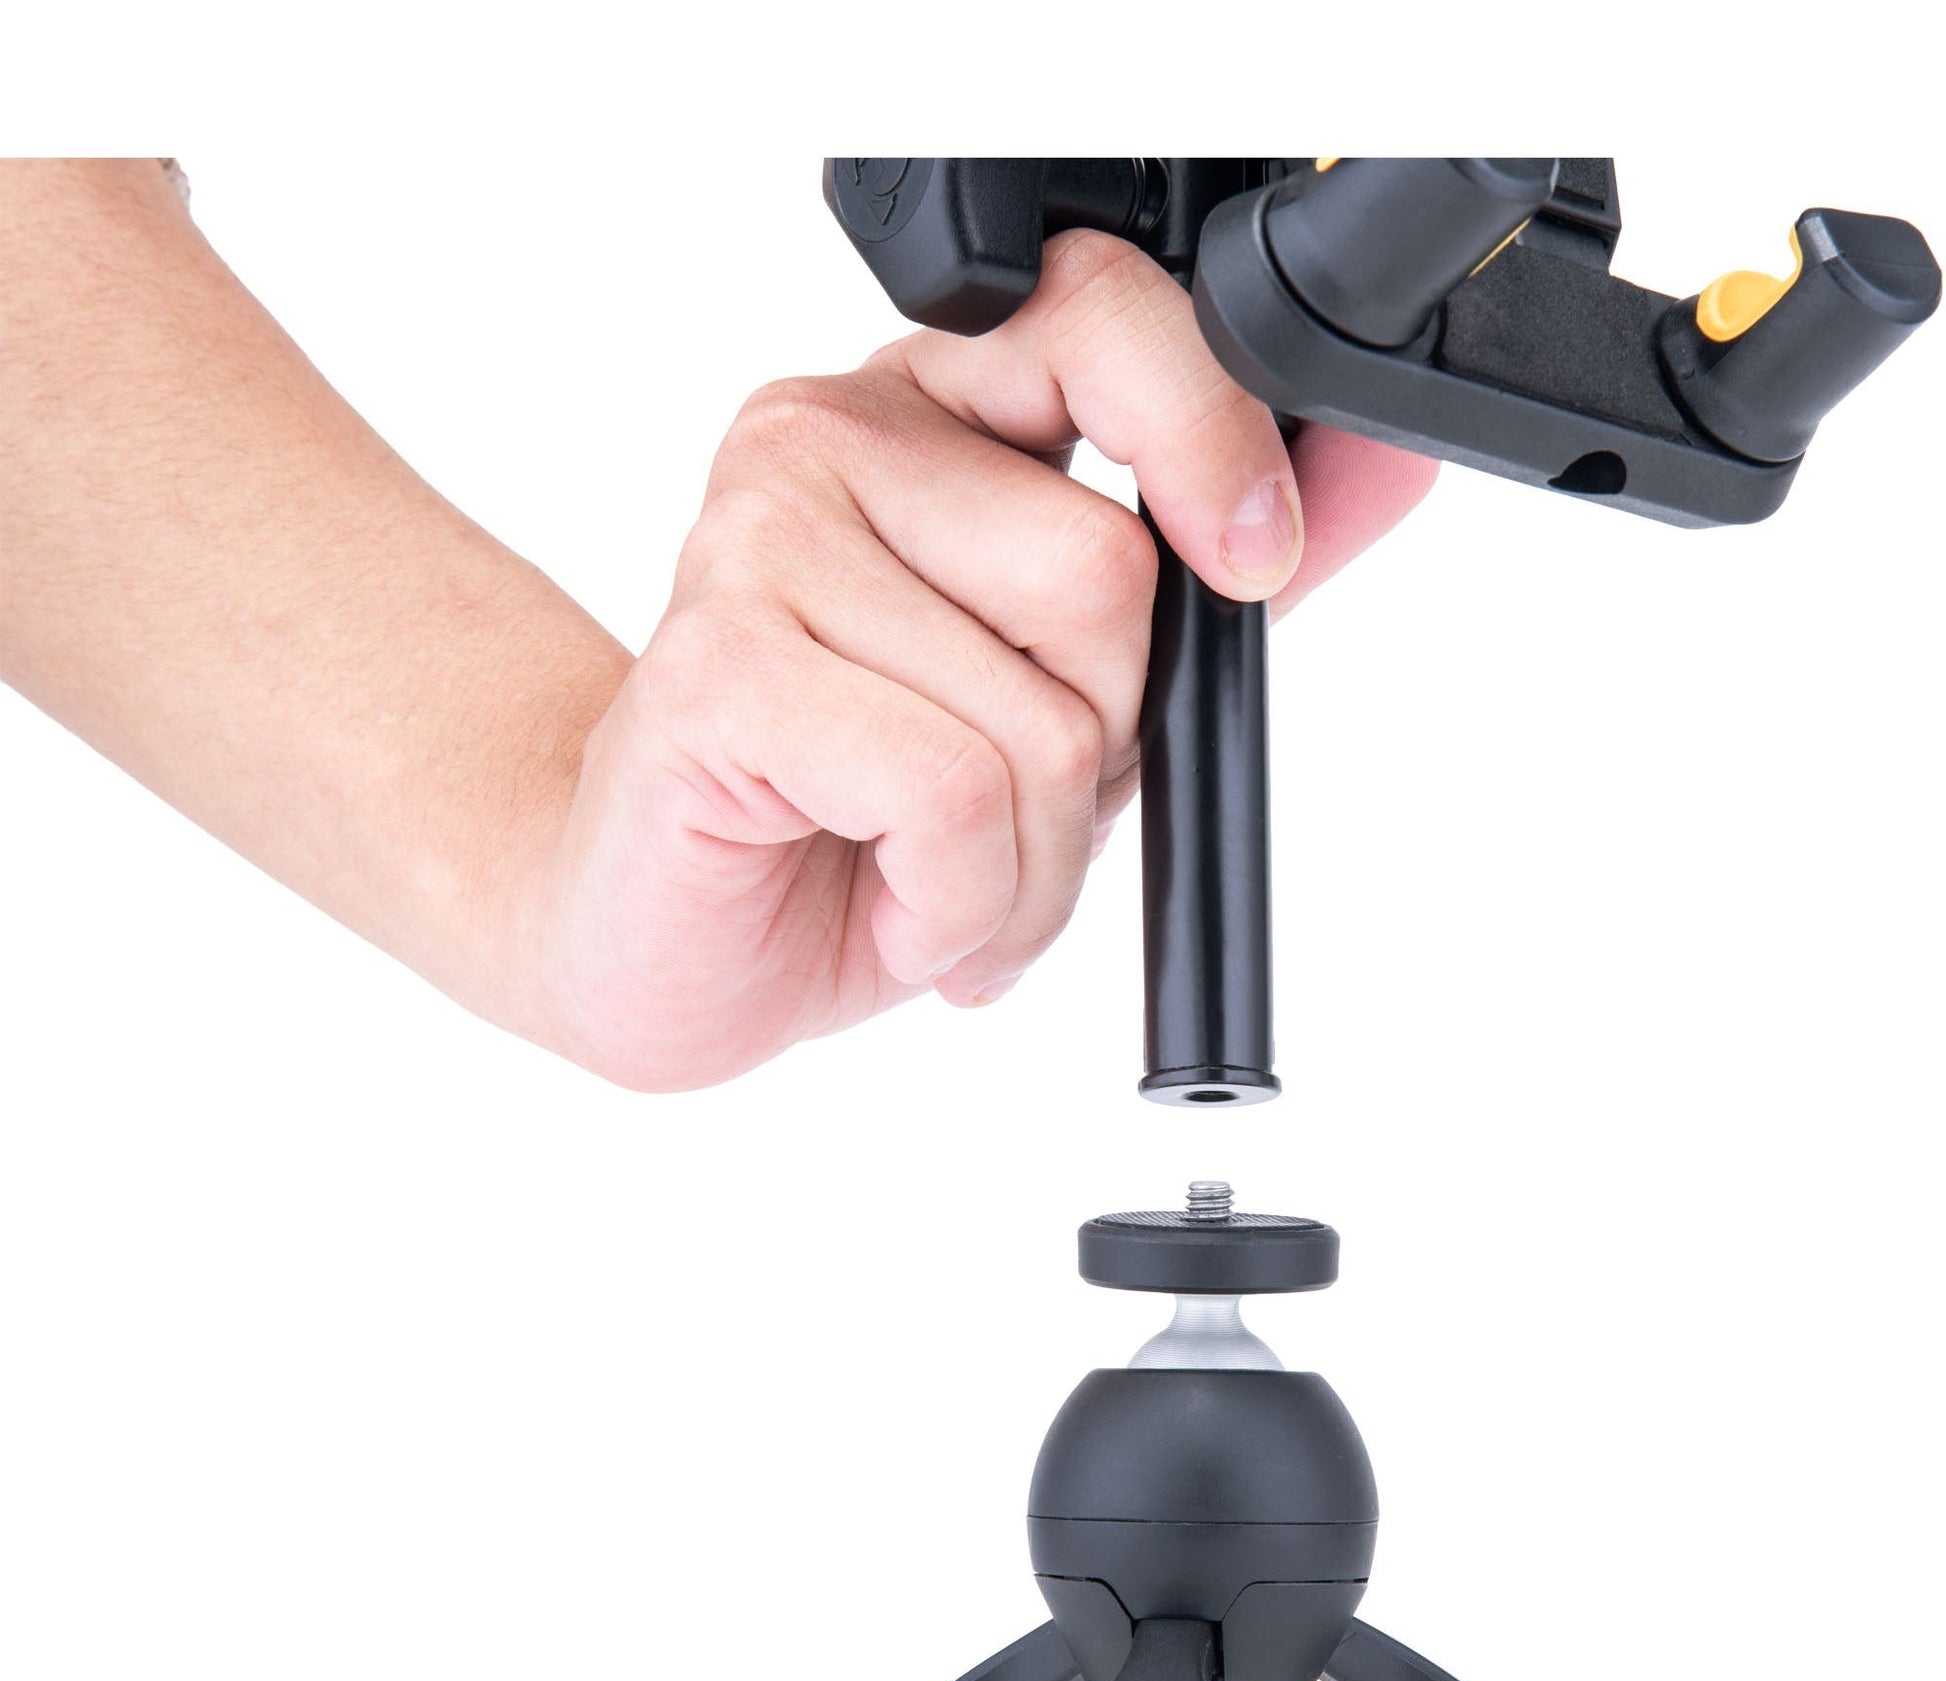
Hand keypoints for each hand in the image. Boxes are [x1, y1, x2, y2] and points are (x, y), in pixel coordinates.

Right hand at [521, 233, 1435, 1089]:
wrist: (670, 936)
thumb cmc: (857, 818)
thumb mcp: (1068, 694)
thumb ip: (1204, 576)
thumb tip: (1377, 472)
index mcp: (927, 420)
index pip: (1103, 319)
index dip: (1208, 439)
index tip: (1254, 564)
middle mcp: (828, 442)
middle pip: (1105, 576)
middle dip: (1092, 761)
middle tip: (994, 818)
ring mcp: (756, 540)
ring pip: (1041, 721)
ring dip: (1024, 870)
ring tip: (933, 884)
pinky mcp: (718, 664)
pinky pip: (949, 794)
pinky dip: (955, 904)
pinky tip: (890, 910)